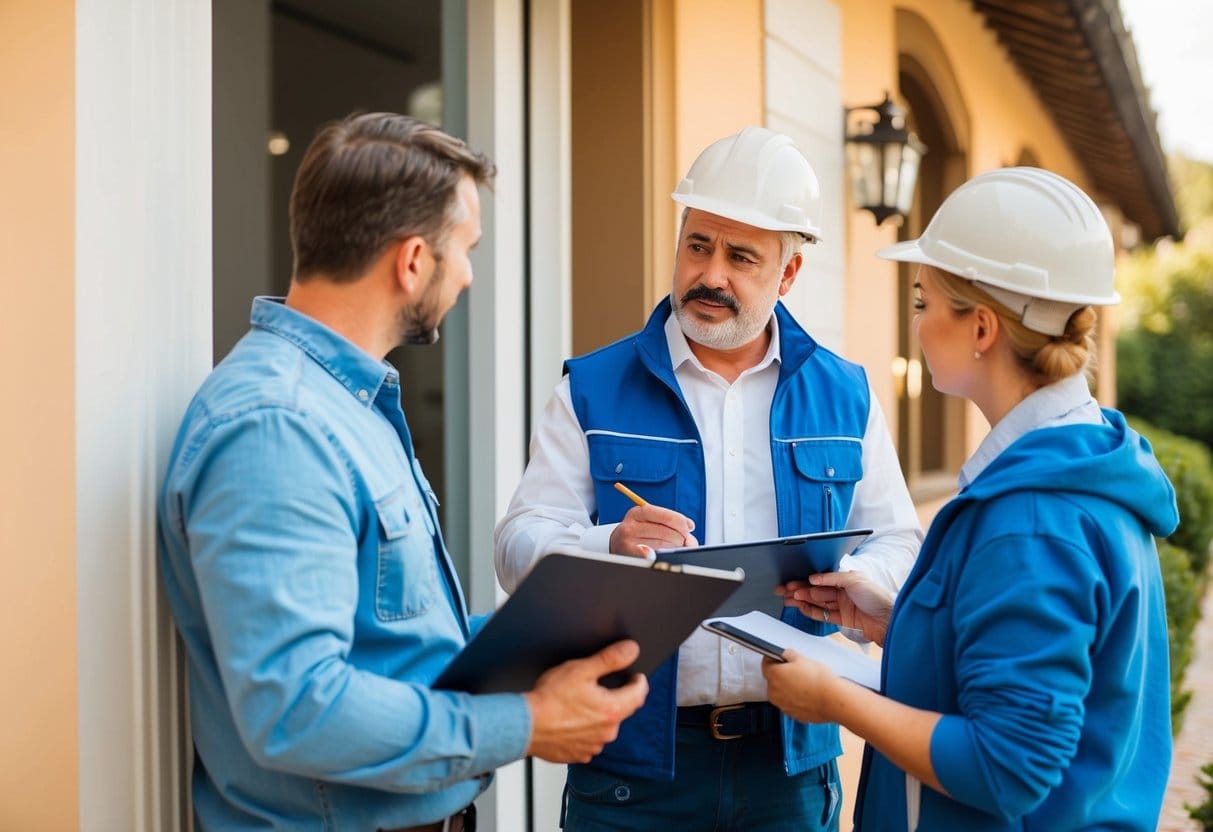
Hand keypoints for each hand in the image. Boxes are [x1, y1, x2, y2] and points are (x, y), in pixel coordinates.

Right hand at [523, 640, 648, 762]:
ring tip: (577, 704)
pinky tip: (569, 720)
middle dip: (614, 696)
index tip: (635, 675)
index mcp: (612, 710)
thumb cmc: (549, 699)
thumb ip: (610, 659)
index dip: (639, 681)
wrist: (524, 726)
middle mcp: (607, 732)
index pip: (639, 694)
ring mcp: (593, 746)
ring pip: (604, 726)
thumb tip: (631, 650)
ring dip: (598, 715)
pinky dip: (584, 730)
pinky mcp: (579, 755)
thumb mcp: (581, 669)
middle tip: (595, 686)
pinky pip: (589, 739)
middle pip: (621, 710)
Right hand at [608, 504, 696, 556]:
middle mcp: (629, 526)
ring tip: (674, 549)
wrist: (616, 546)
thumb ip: (672, 526)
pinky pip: (650, 556)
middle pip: (665, 532)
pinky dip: (657, 556)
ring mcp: (626, 541)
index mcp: (637, 512)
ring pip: (662, 545)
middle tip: (684, 542)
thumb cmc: (640, 534)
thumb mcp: (651, 523)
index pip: (664, 515)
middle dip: (680, 538)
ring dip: (673, 549)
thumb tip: (690, 540)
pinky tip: (658, 556)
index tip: (689, 527)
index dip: (679, 521)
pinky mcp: (627, 555)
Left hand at [763, 650, 841, 723]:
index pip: (766, 664)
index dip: (773, 659)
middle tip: (796, 671)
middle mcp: (774, 691)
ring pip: (780, 693)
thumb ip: (789, 654)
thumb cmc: (819, 679)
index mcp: (774, 675)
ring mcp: (782, 705)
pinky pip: (789, 703)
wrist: (832, 700)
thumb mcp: (803, 658)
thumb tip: (786, 655)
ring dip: (787, 688)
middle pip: (772, 680)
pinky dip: (794, 699)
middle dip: (781, 674)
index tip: (780, 658)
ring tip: (803, 683)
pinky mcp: (791, 714)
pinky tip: (807, 694)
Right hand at [777, 570, 892, 644]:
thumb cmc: (877, 597)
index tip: (791, 582)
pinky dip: (811, 611)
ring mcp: (841, 605)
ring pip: (817, 602)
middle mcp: (842, 591)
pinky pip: (822, 614)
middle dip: (799, 590)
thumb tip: (813, 578)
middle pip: (816, 591)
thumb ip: (832, 578)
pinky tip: (801, 607)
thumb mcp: (855, 580)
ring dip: (801, 600)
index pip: (820, 579)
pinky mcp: (842, 619)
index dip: (805, 581)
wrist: (888, 620)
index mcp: (845, 579)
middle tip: (783, 591)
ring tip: (787, 600)